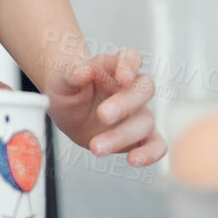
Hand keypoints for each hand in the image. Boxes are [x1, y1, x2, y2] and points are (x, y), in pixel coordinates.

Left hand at [44, 48, 167, 167]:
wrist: (68, 111)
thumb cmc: (68, 90)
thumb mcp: (61, 80)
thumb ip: (71, 73)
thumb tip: (83, 70)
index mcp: (111, 66)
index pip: (130, 57)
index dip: (131, 65)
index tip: (124, 76)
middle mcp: (130, 88)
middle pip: (143, 89)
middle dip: (125, 104)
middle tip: (102, 115)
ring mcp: (137, 112)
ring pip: (145, 120)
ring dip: (122, 136)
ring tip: (96, 147)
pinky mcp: (140, 136)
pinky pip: (156, 144)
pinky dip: (150, 153)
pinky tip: (134, 159)